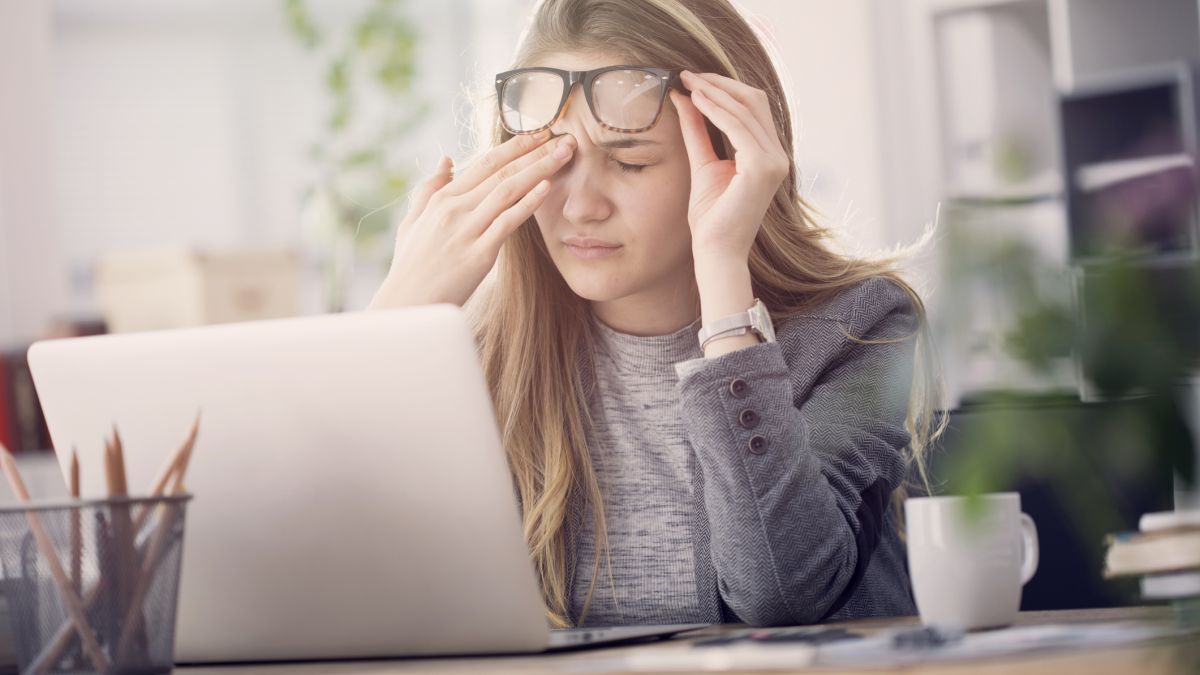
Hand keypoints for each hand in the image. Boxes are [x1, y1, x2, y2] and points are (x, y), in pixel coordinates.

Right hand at [368, 131, 576, 308]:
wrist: (406, 305)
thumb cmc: (410, 268)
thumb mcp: (413, 222)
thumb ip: (429, 189)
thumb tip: (446, 159)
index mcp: (442, 199)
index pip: (485, 163)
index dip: (515, 146)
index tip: (539, 133)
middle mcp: (454, 209)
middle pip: (501, 171)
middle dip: (535, 151)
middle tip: (564, 136)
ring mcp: (466, 230)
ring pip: (508, 190)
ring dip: (540, 168)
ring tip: (565, 153)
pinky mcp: (478, 255)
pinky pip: (507, 222)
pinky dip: (528, 203)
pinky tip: (548, 187)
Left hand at [671, 71, 789, 262]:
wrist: (715, 251)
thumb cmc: (711, 217)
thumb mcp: (702, 163)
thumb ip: (698, 131)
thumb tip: (685, 97)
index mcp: (768, 155)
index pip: (752, 108)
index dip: (724, 88)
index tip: (694, 78)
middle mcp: (778, 155)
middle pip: (754, 101)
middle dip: (720, 83)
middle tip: (689, 74)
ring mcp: (775, 161)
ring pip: (747, 109)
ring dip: (715, 92)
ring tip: (688, 82)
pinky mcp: (763, 168)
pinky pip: (739, 127)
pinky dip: (716, 110)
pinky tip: (696, 100)